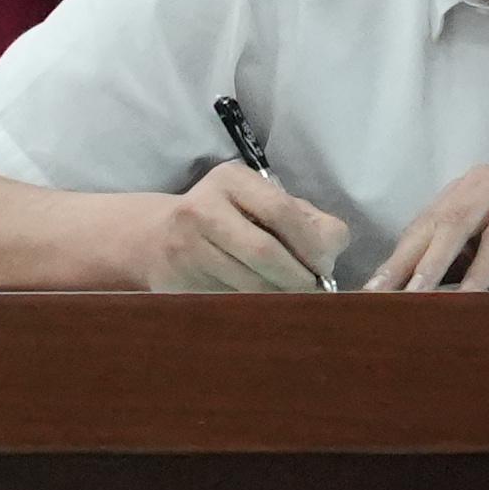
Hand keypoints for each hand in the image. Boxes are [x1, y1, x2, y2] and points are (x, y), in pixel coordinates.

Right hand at [131, 163, 350, 293]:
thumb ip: (304, 219)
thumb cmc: (228, 221)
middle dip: (298, 277)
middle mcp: (203, 206)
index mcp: (231, 180)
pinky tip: (267, 309)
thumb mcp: (261, 204)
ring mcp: (187, 245)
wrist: (156, 239)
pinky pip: (230, 300)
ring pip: (248, 283)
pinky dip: (257, 309)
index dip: (309, 243)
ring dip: (280, 299)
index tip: (325, 267)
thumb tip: (332, 248)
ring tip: (295, 303)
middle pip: (264, 250)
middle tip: (315, 293)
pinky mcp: (180, 279)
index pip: (280, 210)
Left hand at [360, 165, 488, 294]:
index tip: (369, 294)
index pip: (421, 227)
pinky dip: (480, 269)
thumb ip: (459, 271)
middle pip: (430, 224)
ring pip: (456, 226)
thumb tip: (414, 304)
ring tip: (412, 298)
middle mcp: (478, 182)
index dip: (396, 260)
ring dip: (432, 265)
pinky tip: (466, 298)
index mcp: (464, 193)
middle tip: (377, 296)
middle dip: (403, 263)